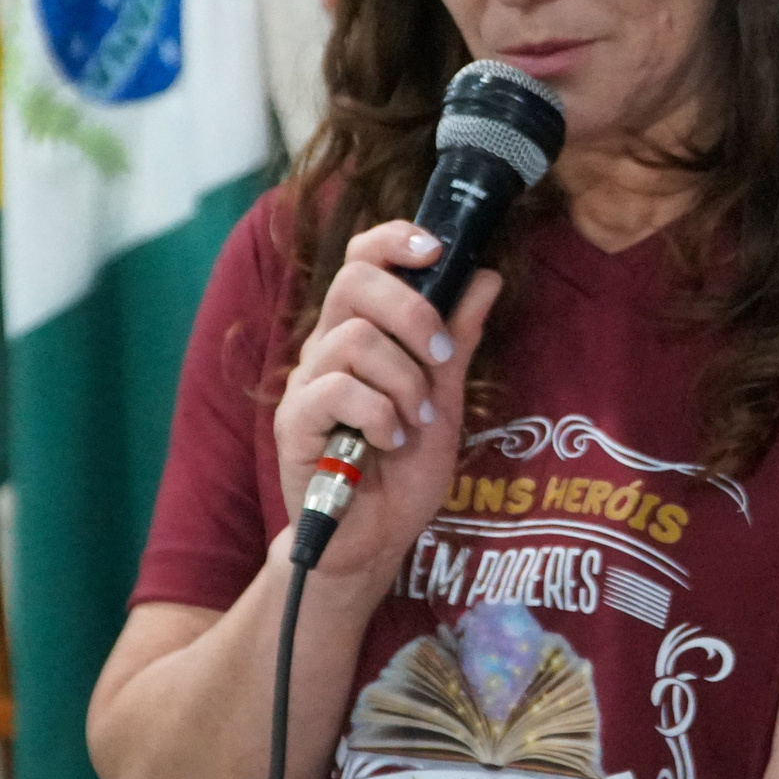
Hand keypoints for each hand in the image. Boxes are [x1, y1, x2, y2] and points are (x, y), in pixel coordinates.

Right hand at [271, 220, 499, 584]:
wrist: (377, 538)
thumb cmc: (404, 467)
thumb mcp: (447, 396)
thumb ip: (457, 338)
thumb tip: (485, 275)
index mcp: (362, 331)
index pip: (362, 259)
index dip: (394, 240)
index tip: (437, 249)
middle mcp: (326, 348)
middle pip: (354, 280)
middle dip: (412, 311)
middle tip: (440, 356)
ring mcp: (306, 384)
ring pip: (354, 340)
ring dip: (403, 380)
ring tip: (416, 419)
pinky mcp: (293, 425)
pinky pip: (336, 391)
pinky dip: (379, 413)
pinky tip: (390, 440)